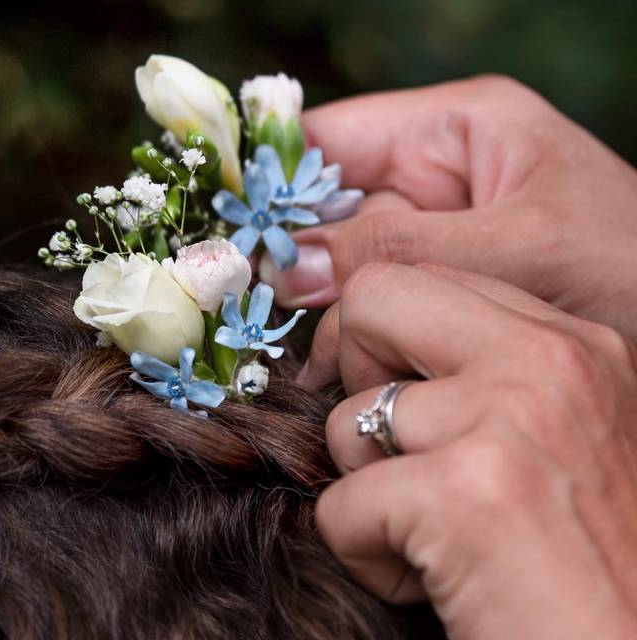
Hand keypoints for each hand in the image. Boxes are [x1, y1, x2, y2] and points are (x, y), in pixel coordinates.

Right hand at [259, 75, 636, 341]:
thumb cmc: (635, 276)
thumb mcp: (518, 252)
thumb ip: (399, 251)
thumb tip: (288, 264)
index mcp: (459, 130)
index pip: (330, 136)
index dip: (268, 179)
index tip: (220, 232)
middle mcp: (437, 177)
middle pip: (326, 207)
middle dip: (292, 264)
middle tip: (255, 316)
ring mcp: (436, 236)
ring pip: (341, 265)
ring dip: (318, 314)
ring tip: (309, 366)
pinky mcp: (441, 291)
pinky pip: (371, 305)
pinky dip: (346, 341)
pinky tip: (332, 374)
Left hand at [305, 262, 636, 638]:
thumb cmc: (588, 564)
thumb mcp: (562, 437)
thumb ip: (485, 374)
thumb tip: (357, 340)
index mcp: (576, 344)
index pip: (424, 281)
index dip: (380, 338)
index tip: (380, 391)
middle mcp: (552, 363)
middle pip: (373, 296)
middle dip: (352, 375)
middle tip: (392, 449)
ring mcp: (512, 421)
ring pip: (345, 420)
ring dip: (368, 490)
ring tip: (435, 536)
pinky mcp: (467, 496)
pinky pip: (340, 508)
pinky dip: (367, 556)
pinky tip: (433, 580)